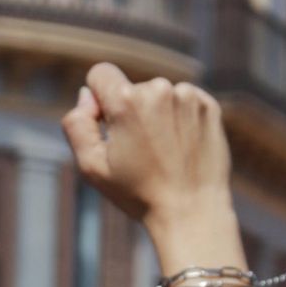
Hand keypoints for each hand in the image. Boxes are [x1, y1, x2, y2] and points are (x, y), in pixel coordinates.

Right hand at [61, 62, 233, 242]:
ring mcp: (188, 96)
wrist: (192, 212)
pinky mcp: (208, 106)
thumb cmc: (138, 193)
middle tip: (138, 152)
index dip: (97, 99)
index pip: (100, 73)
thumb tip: (86, 95)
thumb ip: (77, 125)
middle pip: (131, 89)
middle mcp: (159, 89)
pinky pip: (182, 102)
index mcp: (126, 101)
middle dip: (129, 112)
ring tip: (161, 153)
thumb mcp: (91, 166)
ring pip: (158, 96)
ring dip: (155, 116)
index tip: (106, 126)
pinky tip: (179, 148)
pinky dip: (178, 119)